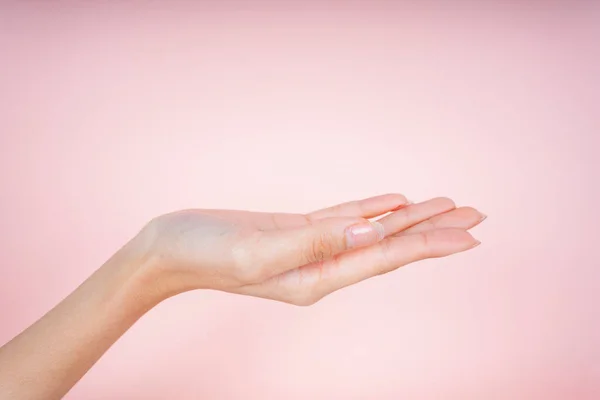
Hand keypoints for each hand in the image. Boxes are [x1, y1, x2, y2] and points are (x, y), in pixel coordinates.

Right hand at [137, 194, 484, 304]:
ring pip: (371, 230)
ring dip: (410, 219)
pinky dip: (373, 210)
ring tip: (446, 206)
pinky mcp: (297, 231)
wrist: (169, 250)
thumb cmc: (205, 254)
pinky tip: (393, 205)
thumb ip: (314, 243)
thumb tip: (369, 230)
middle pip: (389, 245)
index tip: (470, 234)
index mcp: (317, 277)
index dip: (429, 244)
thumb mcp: (258, 251)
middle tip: (476, 217)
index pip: (386, 257)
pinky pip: (345, 219)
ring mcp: (311, 248)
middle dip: (434, 232)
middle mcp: (322, 266)